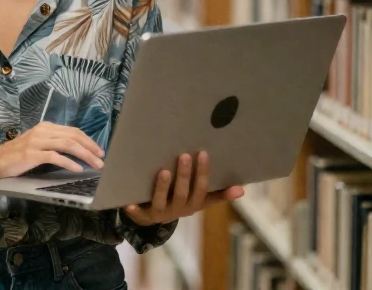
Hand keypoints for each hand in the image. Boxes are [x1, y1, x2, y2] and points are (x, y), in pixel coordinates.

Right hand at [0, 121, 105, 179]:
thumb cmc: (18, 156)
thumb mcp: (38, 145)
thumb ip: (54, 145)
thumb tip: (77, 153)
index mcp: (46, 127)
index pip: (73, 131)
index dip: (89, 140)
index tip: (99, 151)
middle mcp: (43, 131)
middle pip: (74, 136)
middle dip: (91, 147)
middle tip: (102, 159)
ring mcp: (37, 142)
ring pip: (68, 145)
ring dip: (85, 155)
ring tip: (96, 165)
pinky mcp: (32, 154)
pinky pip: (55, 157)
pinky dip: (68, 162)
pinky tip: (77, 169)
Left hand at [123, 152, 243, 226]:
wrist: (153, 217)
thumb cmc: (179, 199)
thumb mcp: (198, 199)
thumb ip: (218, 194)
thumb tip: (242, 189)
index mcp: (193, 204)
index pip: (201, 189)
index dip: (202, 173)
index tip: (203, 153)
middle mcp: (178, 210)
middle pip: (182, 194)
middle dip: (184, 176)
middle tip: (184, 155)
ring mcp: (160, 213)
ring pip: (162, 201)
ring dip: (163, 187)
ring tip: (163, 171)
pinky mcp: (142, 215)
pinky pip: (138, 213)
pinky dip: (134, 209)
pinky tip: (129, 203)